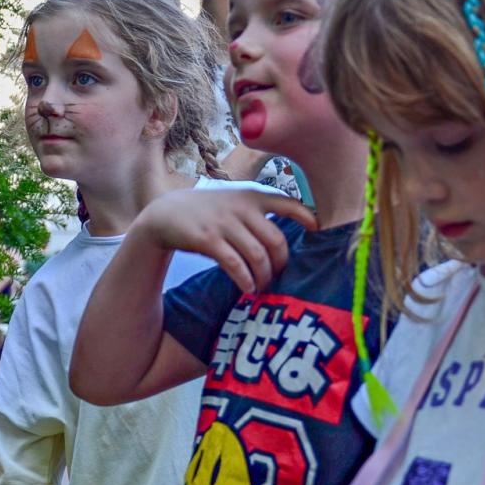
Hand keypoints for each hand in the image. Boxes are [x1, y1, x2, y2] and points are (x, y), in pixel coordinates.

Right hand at [133, 188, 316, 292]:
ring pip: (257, 255)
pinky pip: (235, 264)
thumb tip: (291, 236)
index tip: (318, 234)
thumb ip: (259, 212)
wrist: (166, 214)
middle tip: (279, 277)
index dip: (307, 218)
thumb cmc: (209, 212)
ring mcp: (224, 223)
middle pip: (276, 240)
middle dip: (281, 263)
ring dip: (264, 276)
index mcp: (252, 196)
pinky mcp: (207, 239)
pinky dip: (245, 280)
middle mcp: (241, 207)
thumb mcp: (235, 201)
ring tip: (263, 286)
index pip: (288, 204)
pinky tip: (248, 288)